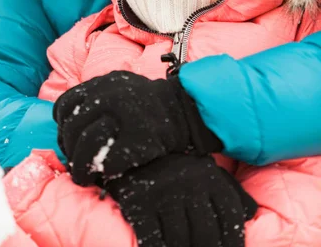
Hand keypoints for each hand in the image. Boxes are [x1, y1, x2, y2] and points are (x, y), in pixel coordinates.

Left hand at [54, 70, 221, 185]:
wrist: (185, 109)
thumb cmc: (148, 104)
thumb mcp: (119, 86)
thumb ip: (96, 96)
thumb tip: (69, 120)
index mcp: (102, 84)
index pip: (64, 105)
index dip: (62, 126)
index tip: (68, 140)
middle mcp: (109, 97)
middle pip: (72, 128)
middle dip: (69, 150)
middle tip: (75, 163)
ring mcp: (123, 117)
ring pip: (85, 147)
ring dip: (79, 168)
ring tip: (83, 177)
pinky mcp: (137, 140)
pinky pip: (107, 163)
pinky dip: (102, 173)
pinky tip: (105, 177)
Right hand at [105, 154, 256, 246]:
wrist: (133, 147)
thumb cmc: (176, 168)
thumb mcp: (205, 171)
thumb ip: (230, 191)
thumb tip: (252, 213)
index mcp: (209, 175)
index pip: (230, 219)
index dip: (232, 243)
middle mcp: (189, 183)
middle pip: (207, 236)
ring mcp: (163, 192)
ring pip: (181, 241)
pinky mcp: (138, 201)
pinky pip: (152, 239)